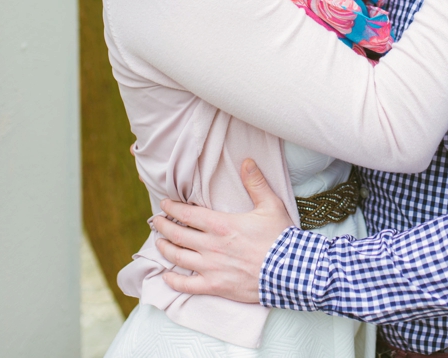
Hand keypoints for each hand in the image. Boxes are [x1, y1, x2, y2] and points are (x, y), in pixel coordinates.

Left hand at [152, 159, 294, 303]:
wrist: (291, 271)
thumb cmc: (281, 237)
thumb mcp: (271, 205)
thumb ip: (256, 183)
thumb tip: (247, 161)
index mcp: (222, 225)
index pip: (188, 214)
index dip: (173, 208)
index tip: (164, 204)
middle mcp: (211, 246)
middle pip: (178, 235)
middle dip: (163, 226)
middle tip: (156, 221)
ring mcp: (211, 268)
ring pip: (178, 258)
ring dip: (165, 248)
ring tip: (159, 242)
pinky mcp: (216, 286)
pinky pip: (187, 285)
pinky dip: (173, 281)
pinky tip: (166, 276)